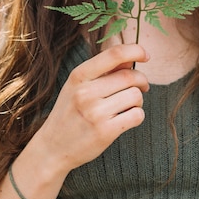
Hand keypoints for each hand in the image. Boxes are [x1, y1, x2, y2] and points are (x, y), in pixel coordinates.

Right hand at [34, 43, 149, 175]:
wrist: (52, 148)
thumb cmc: (70, 112)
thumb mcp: (79, 85)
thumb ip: (104, 70)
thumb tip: (132, 58)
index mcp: (79, 76)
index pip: (114, 54)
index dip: (135, 50)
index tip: (145, 55)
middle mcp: (85, 92)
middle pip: (130, 76)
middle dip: (141, 80)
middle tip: (141, 86)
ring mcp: (95, 113)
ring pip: (136, 95)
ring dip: (138, 99)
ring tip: (129, 105)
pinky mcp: (105, 132)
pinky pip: (137, 115)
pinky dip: (137, 115)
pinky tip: (127, 117)